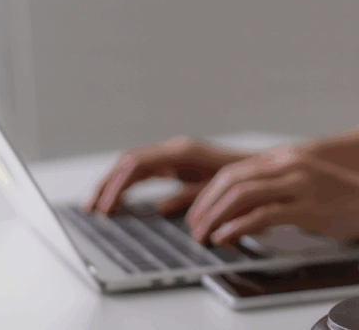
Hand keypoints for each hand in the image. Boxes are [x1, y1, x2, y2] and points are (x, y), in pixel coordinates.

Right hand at [83, 136, 256, 214]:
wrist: (267, 168)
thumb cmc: (247, 178)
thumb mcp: (218, 191)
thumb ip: (189, 197)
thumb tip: (159, 207)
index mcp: (183, 152)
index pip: (137, 163)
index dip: (116, 185)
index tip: (104, 207)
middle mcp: (176, 149)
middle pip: (129, 162)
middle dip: (107, 184)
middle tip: (91, 209)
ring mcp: (176, 155)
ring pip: (134, 166)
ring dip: (114, 185)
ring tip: (99, 208)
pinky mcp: (178, 164)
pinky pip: (145, 171)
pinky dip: (128, 185)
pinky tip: (120, 203)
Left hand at [184, 144, 358, 244]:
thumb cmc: (341, 196)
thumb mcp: (303, 182)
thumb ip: (275, 187)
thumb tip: (240, 207)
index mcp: (285, 157)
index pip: (233, 171)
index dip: (208, 194)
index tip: (198, 214)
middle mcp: (289, 164)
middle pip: (231, 179)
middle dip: (205, 206)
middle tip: (194, 227)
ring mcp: (299, 184)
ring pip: (242, 194)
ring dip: (216, 216)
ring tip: (205, 235)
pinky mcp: (308, 206)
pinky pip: (264, 214)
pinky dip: (238, 226)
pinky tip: (227, 236)